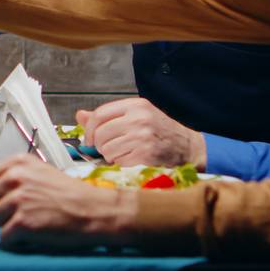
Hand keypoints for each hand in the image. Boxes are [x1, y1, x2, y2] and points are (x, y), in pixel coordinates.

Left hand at [0, 155, 135, 250]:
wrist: (94, 210)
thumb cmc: (69, 193)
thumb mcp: (41, 172)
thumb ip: (16, 175)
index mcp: (18, 163)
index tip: (8, 200)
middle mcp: (15, 178)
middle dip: (1, 211)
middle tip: (23, 214)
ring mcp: (18, 200)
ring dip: (7, 225)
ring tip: (29, 224)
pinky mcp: (22, 223)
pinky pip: (4, 236)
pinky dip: (15, 241)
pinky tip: (31, 236)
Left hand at [79, 98, 206, 168]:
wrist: (189, 148)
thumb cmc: (161, 132)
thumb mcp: (137, 116)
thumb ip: (109, 116)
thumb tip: (80, 115)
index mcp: (135, 105)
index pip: (99, 114)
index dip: (89, 129)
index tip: (88, 139)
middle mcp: (138, 119)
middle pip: (100, 133)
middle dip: (99, 145)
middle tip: (107, 149)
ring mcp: (142, 137)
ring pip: (107, 149)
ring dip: (110, 156)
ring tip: (123, 154)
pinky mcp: (145, 155)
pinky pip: (118, 162)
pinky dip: (121, 164)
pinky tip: (131, 160)